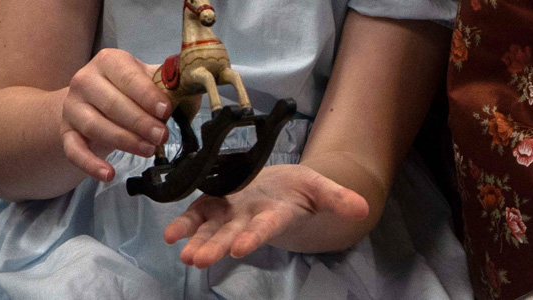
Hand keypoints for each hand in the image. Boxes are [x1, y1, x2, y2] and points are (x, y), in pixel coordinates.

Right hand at [60, 48, 170, 181]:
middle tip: (162, 136)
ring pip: (95, 126)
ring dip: (124, 141)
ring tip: (148, 151)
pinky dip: (90, 164)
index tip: (166, 111)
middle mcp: (85, 80)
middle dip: (140, 122)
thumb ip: (172, 83)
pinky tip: (108, 174)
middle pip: (112, 103)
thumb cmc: (131, 91)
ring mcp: (72, 106)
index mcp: (109, 61)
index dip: (148, 95)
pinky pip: (74, 150)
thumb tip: (197, 85)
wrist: (92, 102)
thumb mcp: (150, 81)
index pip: (129, 77)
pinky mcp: (66, 131)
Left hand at [162, 164, 369, 267]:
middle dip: (216, 247)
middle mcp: (250, 219)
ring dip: (197, 242)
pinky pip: (197, 215)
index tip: (241, 247)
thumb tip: (362, 209)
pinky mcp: (216, 203)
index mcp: (276, 215)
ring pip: (212, 230)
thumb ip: (338, 199)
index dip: (254, 236)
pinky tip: (170, 235)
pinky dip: (184, 224)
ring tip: (184, 255)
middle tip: (199, 260)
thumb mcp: (322, 188)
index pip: (265, 227)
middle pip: (232, 235)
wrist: (283, 189)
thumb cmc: (302, 190)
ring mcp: (231, 214)